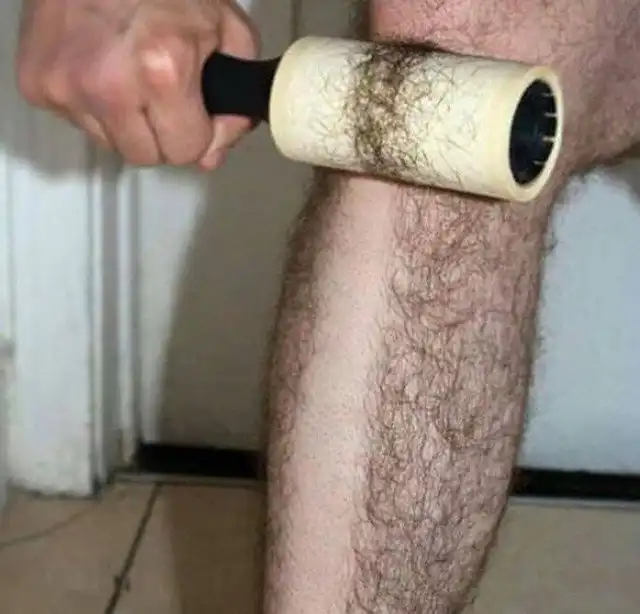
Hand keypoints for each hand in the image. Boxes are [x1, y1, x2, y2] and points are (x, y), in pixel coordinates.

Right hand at [16, 0, 258, 168]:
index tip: (193, 111)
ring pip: (110, 144)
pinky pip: (78, 123)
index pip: (184, 151)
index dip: (195, 133)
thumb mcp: (226, 31)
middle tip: (161, 94)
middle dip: (160, 134)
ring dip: (125, 122)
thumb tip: (212, 155)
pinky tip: (100, 67)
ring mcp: (66, 86)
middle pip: (146, 156)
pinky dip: (93, 106)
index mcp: (162, 71)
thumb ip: (233, 105)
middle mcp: (108, 85)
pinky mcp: (36, 84)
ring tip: (128, 74)